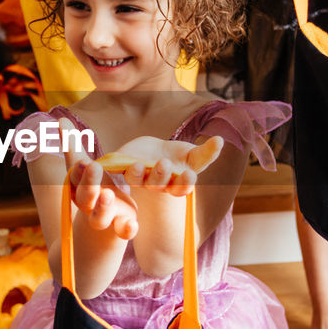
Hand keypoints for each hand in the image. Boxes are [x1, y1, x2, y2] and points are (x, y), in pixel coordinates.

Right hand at [60, 119, 137, 239]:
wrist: (104, 222)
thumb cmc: (92, 186)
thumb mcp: (83, 166)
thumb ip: (72, 144)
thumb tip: (59, 118)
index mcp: (77, 189)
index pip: (74, 179)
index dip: (78, 171)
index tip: (83, 159)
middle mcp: (88, 205)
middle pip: (85, 198)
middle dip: (88, 184)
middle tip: (94, 167)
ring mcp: (105, 217)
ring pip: (100, 217)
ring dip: (102, 207)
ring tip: (108, 195)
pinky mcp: (122, 227)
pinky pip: (122, 231)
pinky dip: (126, 229)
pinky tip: (133, 224)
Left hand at [108, 135, 224, 196]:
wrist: (152, 151)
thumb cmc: (177, 156)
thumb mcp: (193, 154)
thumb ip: (207, 152)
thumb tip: (220, 140)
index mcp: (176, 184)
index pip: (182, 188)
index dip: (185, 183)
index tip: (190, 174)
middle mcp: (157, 185)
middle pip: (159, 184)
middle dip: (161, 175)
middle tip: (164, 163)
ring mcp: (139, 178)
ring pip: (138, 179)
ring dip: (138, 173)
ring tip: (138, 164)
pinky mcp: (123, 168)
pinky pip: (117, 170)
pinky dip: (115, 168)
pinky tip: (107, 164)